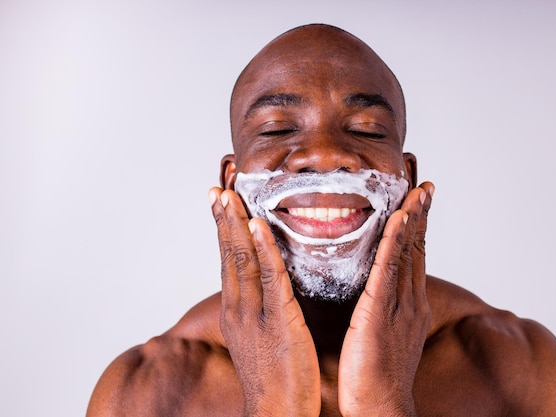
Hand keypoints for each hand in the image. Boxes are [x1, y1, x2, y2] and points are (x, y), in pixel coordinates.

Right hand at [210, 187, 320, 416]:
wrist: (278, 416)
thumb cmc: (277, 381)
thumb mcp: (263, 340)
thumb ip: (263, 312)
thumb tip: (269, 290)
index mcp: (237, 313)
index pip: (228, 264)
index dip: (224, 232)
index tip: (221, 205)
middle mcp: (238, 310)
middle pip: (228, 256)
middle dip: (223, 220)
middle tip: (218, 189)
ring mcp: (255, 315)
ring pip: (241, 261)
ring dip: (235, 225)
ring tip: (229, 196)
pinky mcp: (278, 322)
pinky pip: (269, 279)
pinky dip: (262, 250)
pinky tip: (257, 227)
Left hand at [338, 182, 434, 416]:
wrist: (379, 408)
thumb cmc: (375, 377)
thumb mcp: (383, 336)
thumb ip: (382, 312)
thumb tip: (374, 298)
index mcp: (408, 307)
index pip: (413, 260)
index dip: (417, 231)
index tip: (417, 205)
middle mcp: (409, 301)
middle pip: (416, 250)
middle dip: (421, 217)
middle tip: (424, 188)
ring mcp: (398, 305)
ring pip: (407, 254)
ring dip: (412, 220)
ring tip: (417, 192)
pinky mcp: (380, 312)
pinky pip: (388, 270)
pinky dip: (395, 242)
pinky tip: (398, 220)